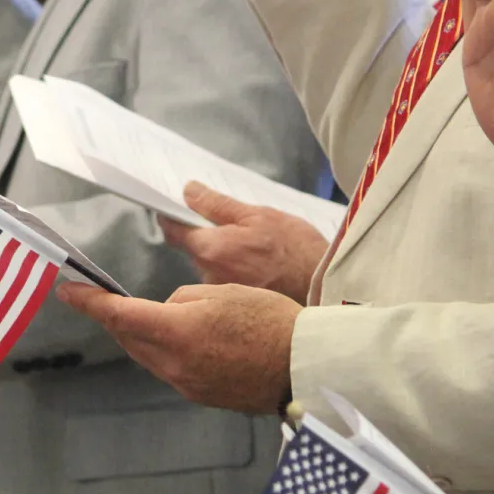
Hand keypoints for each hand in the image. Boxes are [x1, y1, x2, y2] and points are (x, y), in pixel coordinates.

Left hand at [56, 282, 300, 412]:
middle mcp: (174, 364)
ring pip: (148, 354)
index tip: (66, 290)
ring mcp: (186, 384)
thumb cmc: (269, 321)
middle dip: (116, 317)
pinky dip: (165, 351)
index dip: (89, 302)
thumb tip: (168, 313)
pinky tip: (186, 339)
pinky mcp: (200, 395)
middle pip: (129, 337)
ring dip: (141, 334)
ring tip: (153, 315)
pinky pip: (169, 369)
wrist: (304, 366)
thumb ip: (182, 300)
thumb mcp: (221, 292)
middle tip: (106, 297)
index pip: (119, 315)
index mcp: (177, 332)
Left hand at [160, 182, 326, 304]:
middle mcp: (208, 274)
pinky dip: (234, 269)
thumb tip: (188, 191)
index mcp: (211, 249)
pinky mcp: (234, 302)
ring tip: (251, 246)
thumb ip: (217, 204)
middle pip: (193, 249)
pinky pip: (224, 279)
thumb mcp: (257, 215)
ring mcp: (220, 292)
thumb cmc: (295, 250)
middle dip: (204, 235)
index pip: (173, 231)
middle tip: (231, 224)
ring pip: (209, 265)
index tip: (176, 208)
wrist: (323, 288)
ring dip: (221, 253)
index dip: (170, 217)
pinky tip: (257, 264)